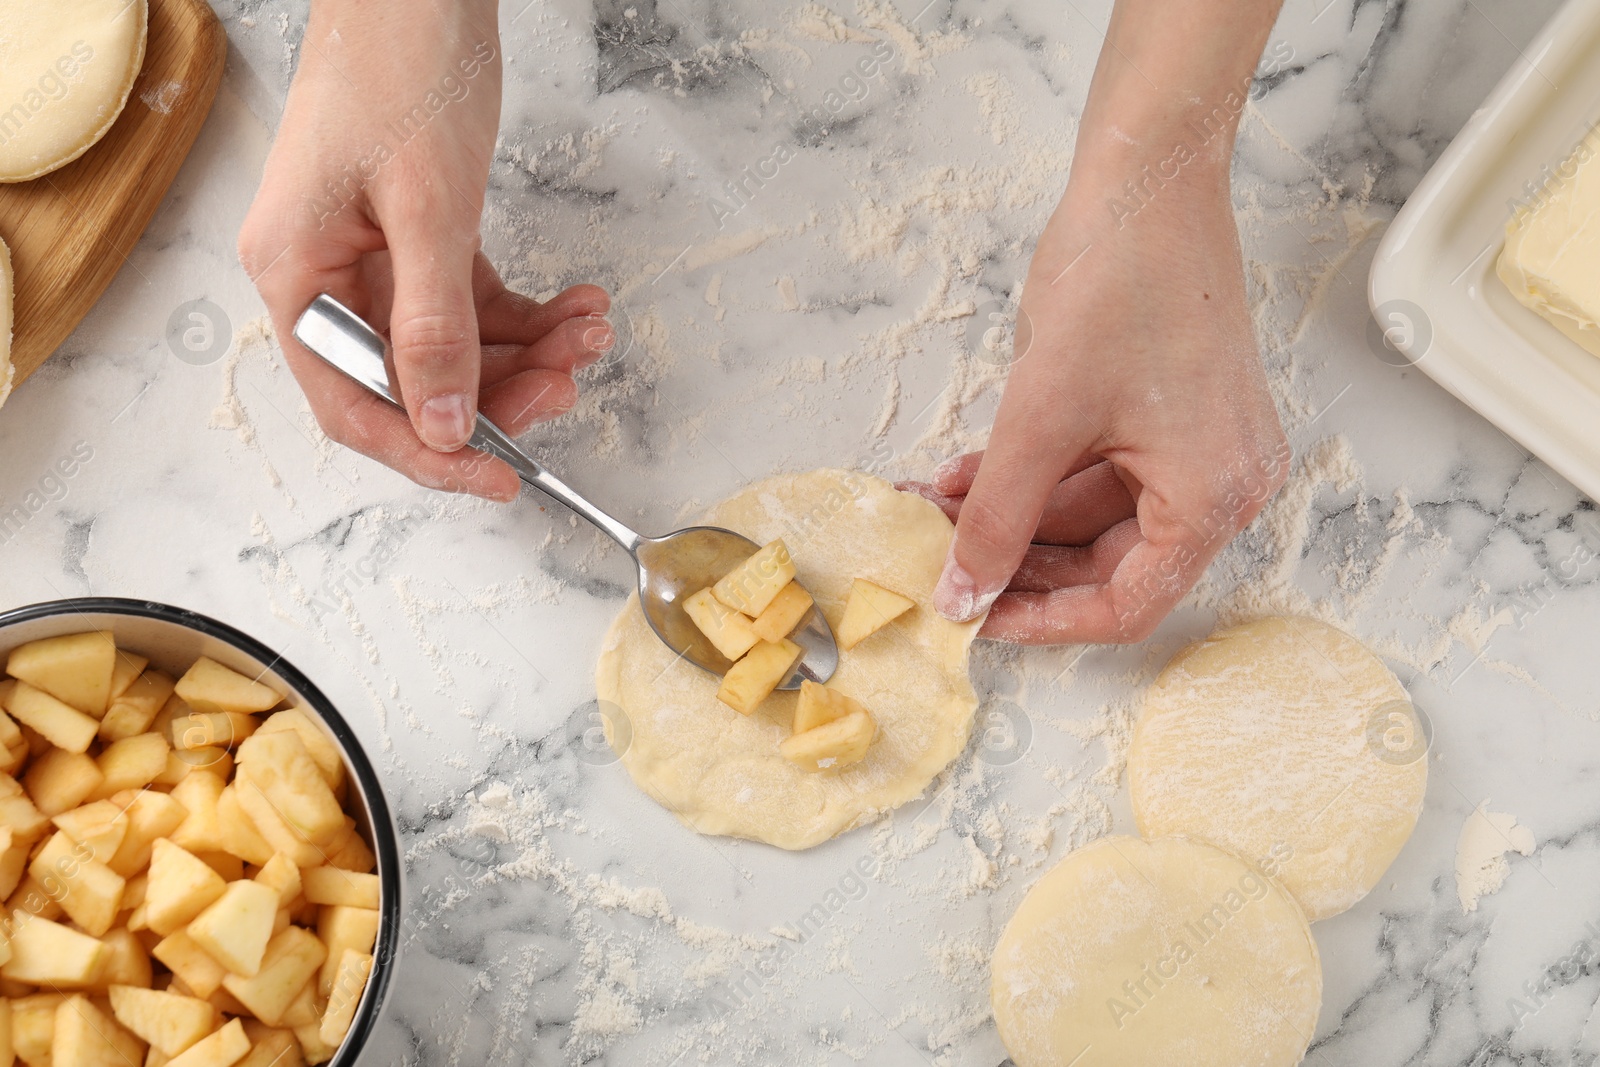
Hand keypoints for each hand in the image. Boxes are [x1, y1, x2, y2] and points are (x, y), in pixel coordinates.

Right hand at [237, 0, 611, 500]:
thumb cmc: (400, 64)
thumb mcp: (428, 209)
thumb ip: (435, 327)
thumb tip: (447, 424)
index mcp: (298, 277)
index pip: (355, 406)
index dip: (430, 453)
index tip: (501, 477)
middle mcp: (326, 276)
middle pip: (413, 382)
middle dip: (500, 391)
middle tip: (568, 383)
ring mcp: (371, 256)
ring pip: (453, 346)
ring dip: (527, 351)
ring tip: (586, 332)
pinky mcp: (417, 235)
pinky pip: (472, 303)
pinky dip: (527, 312)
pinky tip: (576, 304)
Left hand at [905, 164, 1288, 643]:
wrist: (1147, 181)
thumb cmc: (1120, 281)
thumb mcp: (1042, 415)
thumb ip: (998, 517)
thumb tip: (962, 594)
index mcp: (1213, 497)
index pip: (1129, 603)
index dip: (1045, 623)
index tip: (975, 618)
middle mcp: (1222, 485)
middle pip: (1111, 566)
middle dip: (1018, 561)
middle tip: (943, 557)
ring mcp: (1199, 450)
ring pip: (1093, 518)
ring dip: (1015, 516)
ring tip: (937, 503)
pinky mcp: (1172, 418)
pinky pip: (1098, 473)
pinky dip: (1035, 477)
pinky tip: (969, 473)